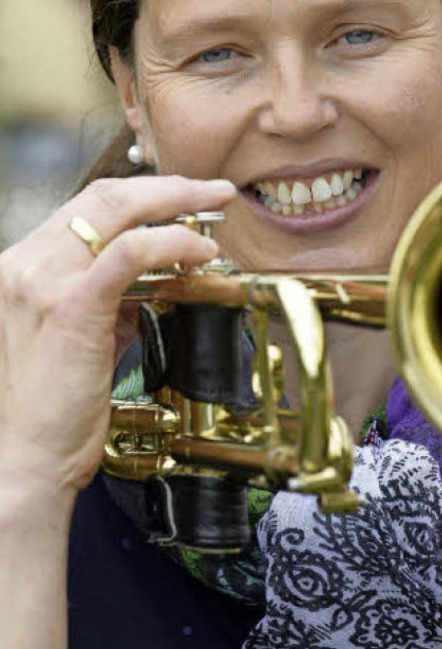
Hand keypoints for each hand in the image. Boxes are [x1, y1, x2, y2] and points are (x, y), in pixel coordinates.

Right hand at [0, 175, 235, 501]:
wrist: (23, 462)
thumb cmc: (49, 412)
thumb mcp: (75, 342)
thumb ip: (106, 306)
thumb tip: (151, 286)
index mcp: (19, 269)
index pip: (85, 208)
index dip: (140, 195)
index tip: (182, 196)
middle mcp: (23, 266)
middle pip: (101, 197)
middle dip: (167, 186)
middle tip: (213, 190)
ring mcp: (42, 283)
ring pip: (116, 212)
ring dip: (177, 205)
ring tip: (214, 213)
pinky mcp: (70, 308)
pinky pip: (129, 253)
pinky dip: (172, 242)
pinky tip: (200, 252)